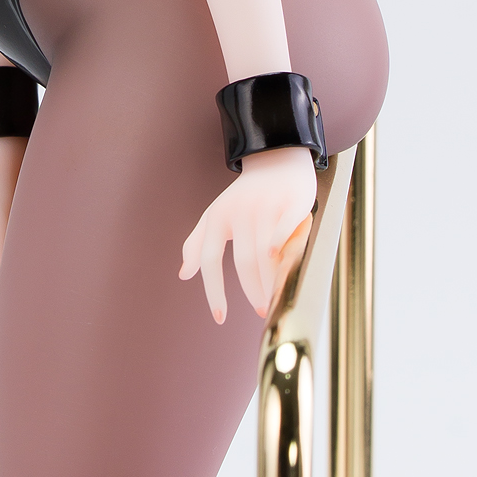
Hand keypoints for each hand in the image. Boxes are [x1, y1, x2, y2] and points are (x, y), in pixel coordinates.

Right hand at [0, 136, 26, 302]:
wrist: (7, 160)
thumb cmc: (0, 195)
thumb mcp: (2, 235)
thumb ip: (3, 270)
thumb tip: (11, 297)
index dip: (3, 288)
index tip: (20, 261)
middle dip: (10, 274)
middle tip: (28, 250)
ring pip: (4, 276)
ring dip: (18, 262)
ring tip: (27, 237)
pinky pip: (10, 261)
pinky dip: (21, 253)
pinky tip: (28, 233)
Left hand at [179, 147, 317, 323]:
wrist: (276, 158)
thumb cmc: (244, 195)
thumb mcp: (215, 215)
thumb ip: (197, 243)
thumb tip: (183, 274)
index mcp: (218, 217)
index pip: (210, 259)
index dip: (213, 291)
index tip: (219, 317)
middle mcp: (240, 212)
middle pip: (244, 261)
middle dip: (252, 291)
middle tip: (261, 310)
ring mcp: (267, 207)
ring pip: (266, 253)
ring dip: (270, 281)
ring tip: (275, 299)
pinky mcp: (292, 203)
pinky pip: (287, 229)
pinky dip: (283, 246)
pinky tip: (284, 265)